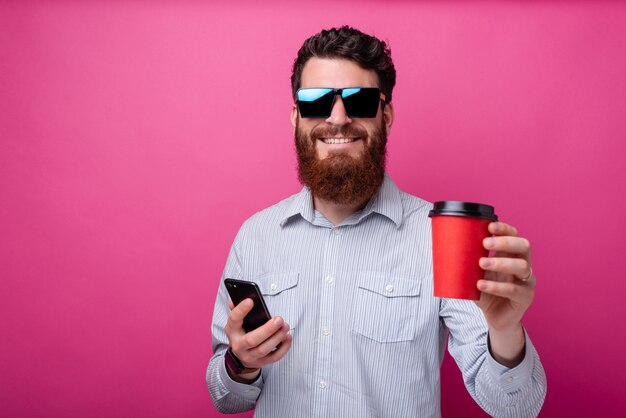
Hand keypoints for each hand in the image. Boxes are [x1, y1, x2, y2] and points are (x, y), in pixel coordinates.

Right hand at [224, 298, 291, 381]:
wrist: (241, 356)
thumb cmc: (242, 333)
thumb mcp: (236, 322)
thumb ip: (237, 310)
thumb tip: (233, 300)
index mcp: (232, 331)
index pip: (234, 320)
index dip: (241, 310)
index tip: (250, 301)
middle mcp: (239, 345)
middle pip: (252, 340)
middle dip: (267, 330)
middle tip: (279, 319)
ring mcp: (250, 356)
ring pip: (264, 349)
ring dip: (277, 337)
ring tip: (286, 326)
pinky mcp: (261, 362)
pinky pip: (274, 357)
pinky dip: (283, 348)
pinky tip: (288, 337)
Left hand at [475, 221, 534, 365]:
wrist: (494, 318)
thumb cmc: (485, 291)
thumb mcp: (475, 273)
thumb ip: (466, 261)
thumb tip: (441, 246)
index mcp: (511, 255)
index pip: (514, 235)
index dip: (505, 229)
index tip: (490, 226)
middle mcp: (523, 265)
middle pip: (524, 246)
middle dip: (505, 241)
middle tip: (485, 243)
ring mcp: (527, 282)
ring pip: (522, 267)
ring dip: (500, 262)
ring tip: (481, 263)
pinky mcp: (525, 298)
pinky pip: (514, 290)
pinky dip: (496, 286)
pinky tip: (481, 285)